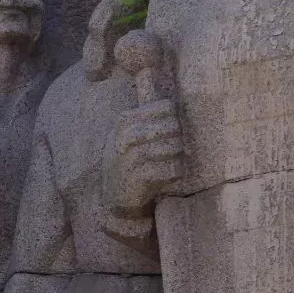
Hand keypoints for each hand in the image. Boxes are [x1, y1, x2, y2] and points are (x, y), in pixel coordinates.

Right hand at [103, 98, 183, 217]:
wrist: (114, 195)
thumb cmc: (129, 160)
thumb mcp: (129, 134)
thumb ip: (148, 116)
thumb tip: (175, 97)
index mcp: (125, 120)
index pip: (167, 107)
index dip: (176, 118)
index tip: (172, 131)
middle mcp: (126, 136)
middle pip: (174, 126)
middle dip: (179, 138)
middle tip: (174, 149)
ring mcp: (131, 157)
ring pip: (175, 147)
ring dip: (179, 156)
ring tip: (171, 161)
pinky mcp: (139, 177)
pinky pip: (173, 168)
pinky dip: (176, 172)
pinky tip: (168, 174)